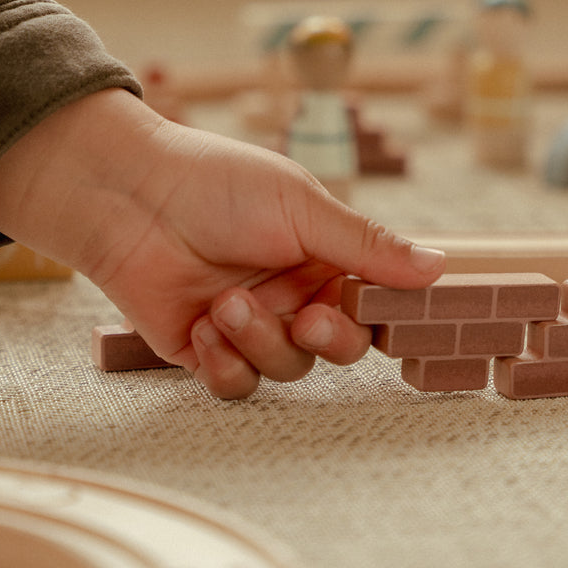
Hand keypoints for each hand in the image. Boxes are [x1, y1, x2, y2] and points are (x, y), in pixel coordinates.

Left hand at [0, 89, 443, 397]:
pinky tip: (204, 327)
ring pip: (287, 367)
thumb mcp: (302, 206)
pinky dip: (225, 363)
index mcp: (323, 254)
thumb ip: (368, 245)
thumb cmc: (217, 184)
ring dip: (261, 340)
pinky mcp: (205, 350)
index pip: (370, 301)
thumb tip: (438, 267)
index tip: (378, 316)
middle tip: (306, 315)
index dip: (377, 316)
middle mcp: (292, 292)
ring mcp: (249, 323)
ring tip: (226, 303)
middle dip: (325, 337)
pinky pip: (237, 384)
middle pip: (337, 347)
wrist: (128, 197)